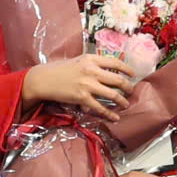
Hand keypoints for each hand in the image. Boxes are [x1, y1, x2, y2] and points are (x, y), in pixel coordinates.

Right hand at [22, 53, 140, 114]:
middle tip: (131, 91)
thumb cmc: (59, 69)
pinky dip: (110, 113)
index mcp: (91, 59)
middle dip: (128, 87)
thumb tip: (109, 69)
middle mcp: (91, 70)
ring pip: (113, 94)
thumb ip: (93, 63)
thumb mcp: (78, 60)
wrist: (43, 79)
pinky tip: (115, 117)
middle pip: (118, 80)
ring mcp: (87, 85)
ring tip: (126, 104)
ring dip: (122, 101)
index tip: (133, 74)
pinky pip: (100, 108)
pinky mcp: (82, 98)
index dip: (127, 69)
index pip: (115, 63)